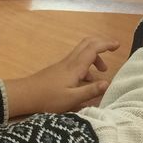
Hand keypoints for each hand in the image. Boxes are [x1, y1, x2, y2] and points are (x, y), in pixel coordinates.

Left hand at [5, 36, 120, 115]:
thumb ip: (90, 91)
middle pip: (87, 43)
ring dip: (95, 57)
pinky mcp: (59, 70)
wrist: (24, 95)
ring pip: (82, 52)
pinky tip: (87, 82)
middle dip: (101, 44)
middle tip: (113, 49)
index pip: (93, 48)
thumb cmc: (48, 98)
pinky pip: (77, 62)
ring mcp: (63, 65)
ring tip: (102, 72)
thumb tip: (108, 83)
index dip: (106, 44)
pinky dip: (86, 66)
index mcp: (75, 67)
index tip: (118, 45)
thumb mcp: (72, 99)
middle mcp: (70, 62)